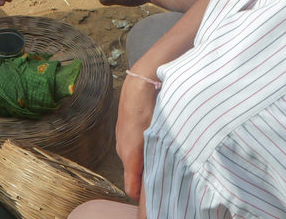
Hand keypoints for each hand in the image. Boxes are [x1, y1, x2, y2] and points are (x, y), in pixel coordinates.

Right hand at [115, 74, 158, 200]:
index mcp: (129, 157)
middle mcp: (122, 152)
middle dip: (146, 177)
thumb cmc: (147, 110)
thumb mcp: (157, 138)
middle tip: (164, 172)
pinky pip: (132, 149)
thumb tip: (160, 177)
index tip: (154, 198)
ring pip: (134, 161)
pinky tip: (152, 138)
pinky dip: (142, 149)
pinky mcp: (123, 134)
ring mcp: (121, 142)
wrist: (137, 88)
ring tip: (161, 152)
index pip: (131, 188)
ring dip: (145, 161)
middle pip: (134, 175)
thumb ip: (157, 161)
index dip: (142, 196)